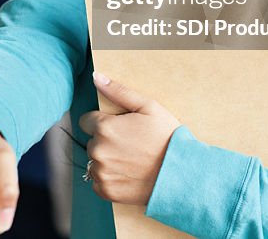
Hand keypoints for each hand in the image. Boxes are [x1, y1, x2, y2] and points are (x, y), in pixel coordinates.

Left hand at [78, 71, 180, 205]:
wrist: (181, 175)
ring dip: (106, 160)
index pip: (86, 121)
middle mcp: (98, 150)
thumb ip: (118, 91)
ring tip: (130, 160)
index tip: (119, 128)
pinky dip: (109, 178)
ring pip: (94, 161)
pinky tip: (127, 174)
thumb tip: (96, 77)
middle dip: (105, 141)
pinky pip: (98, 182)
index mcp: (104, 127)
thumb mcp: (148, 107)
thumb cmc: (166, 138)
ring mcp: (101, 172)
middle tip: (129, 145)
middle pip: (91, 141)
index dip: (103, 122)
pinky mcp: (106, 191)